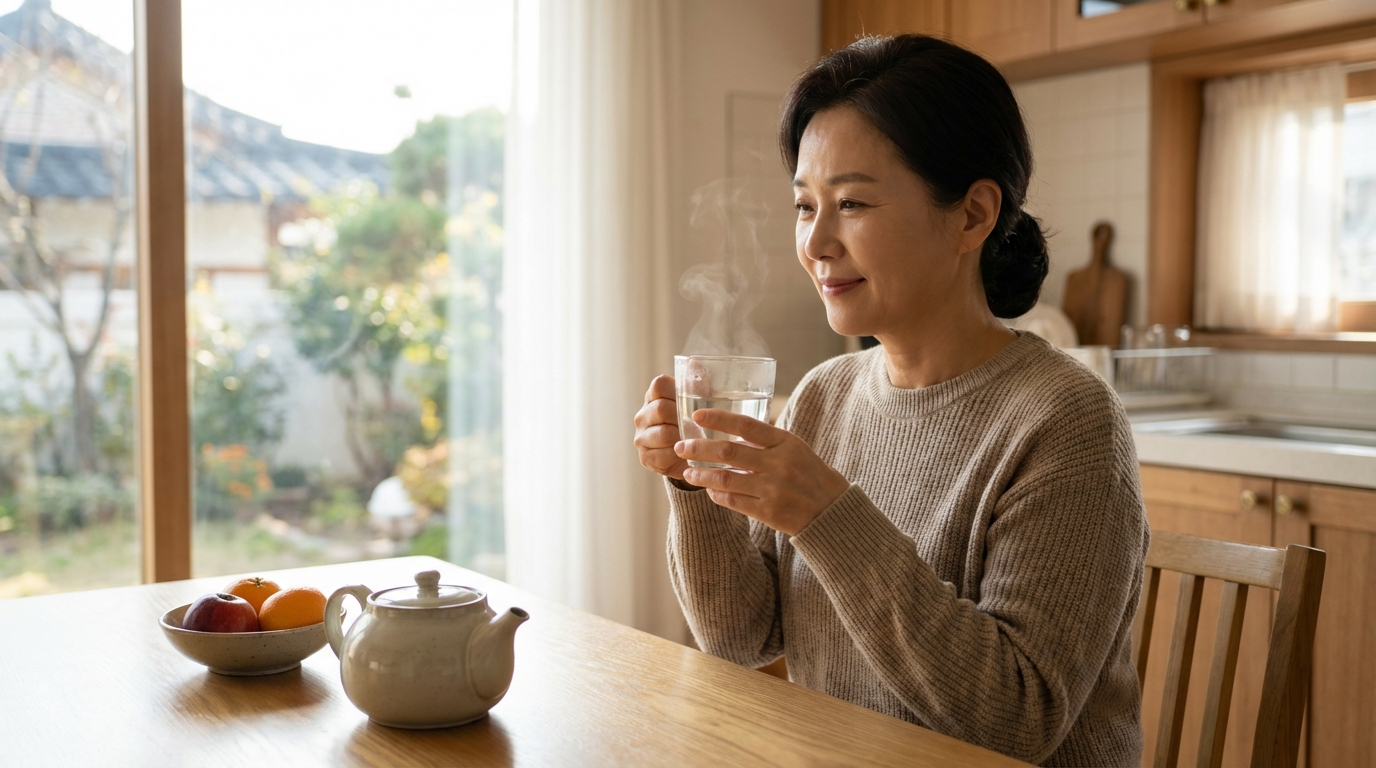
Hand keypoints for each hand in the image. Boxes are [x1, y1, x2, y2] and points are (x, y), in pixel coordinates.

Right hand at [634, 375, 690, 481]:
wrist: (692, 456)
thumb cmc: (696, 423)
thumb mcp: (700, 401)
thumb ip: (699, 383)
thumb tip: (696, 363)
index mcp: (654, 396)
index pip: (659, 384)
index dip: (677, 391)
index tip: (693, 402)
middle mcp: (643, 415)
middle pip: (661, 409)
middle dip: (683, 417)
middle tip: (700, 424)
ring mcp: (641, 437)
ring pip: (662, 433)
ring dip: (683, 437)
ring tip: (696, 440)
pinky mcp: (646, 457)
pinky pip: (662, 455)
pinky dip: (678, 455)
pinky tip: (688, 454)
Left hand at [674, 409, 850, 535]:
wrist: (831, 510)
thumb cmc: (810, 474)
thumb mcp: (794, 448)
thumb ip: (765, 441)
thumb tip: (730, 431)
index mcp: (785, 443)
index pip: (746, 425)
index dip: (719, 419)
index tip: (696, 416)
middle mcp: (778, 464)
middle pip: (729, 452)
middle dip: (699, 448)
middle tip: (681, 446)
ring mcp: (772, 489)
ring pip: (725, 480)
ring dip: (702, 475)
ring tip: (687, 472)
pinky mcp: (768, 512)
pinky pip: (733, 501)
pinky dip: (717, 495)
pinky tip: (708, 491)